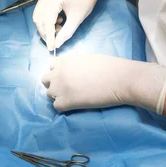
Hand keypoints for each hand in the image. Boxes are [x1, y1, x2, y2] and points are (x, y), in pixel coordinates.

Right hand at [33, 0, 118, 50]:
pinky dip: (47, 19)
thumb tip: (57, 44)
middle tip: (55, 40)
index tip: (52, 48)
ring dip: (45, 26)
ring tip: (59, 29)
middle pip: (38, 19)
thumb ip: (66, 32)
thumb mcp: (77, 17)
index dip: (49, 36)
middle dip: (45, 32)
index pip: (47, 22)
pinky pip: (42, 10)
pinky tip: (59, 21)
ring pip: (38, 15)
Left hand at [41, 54, 165, 113]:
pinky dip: (64, 107)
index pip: (51, 66)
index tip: (68, 77)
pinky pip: (56, 106)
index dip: (59, 72)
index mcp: (65, 60)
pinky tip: (76, 105)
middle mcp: (58, 72)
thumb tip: (74, 73)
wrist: (120, 79)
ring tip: (74, 98)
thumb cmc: (111, 67)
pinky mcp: (66, 101)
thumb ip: (76, 65)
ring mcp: (60, 87)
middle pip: (45, 80)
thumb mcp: (88, 59)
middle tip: (68, 89)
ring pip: (49, 94)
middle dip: (54, 84)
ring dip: (59, 96)